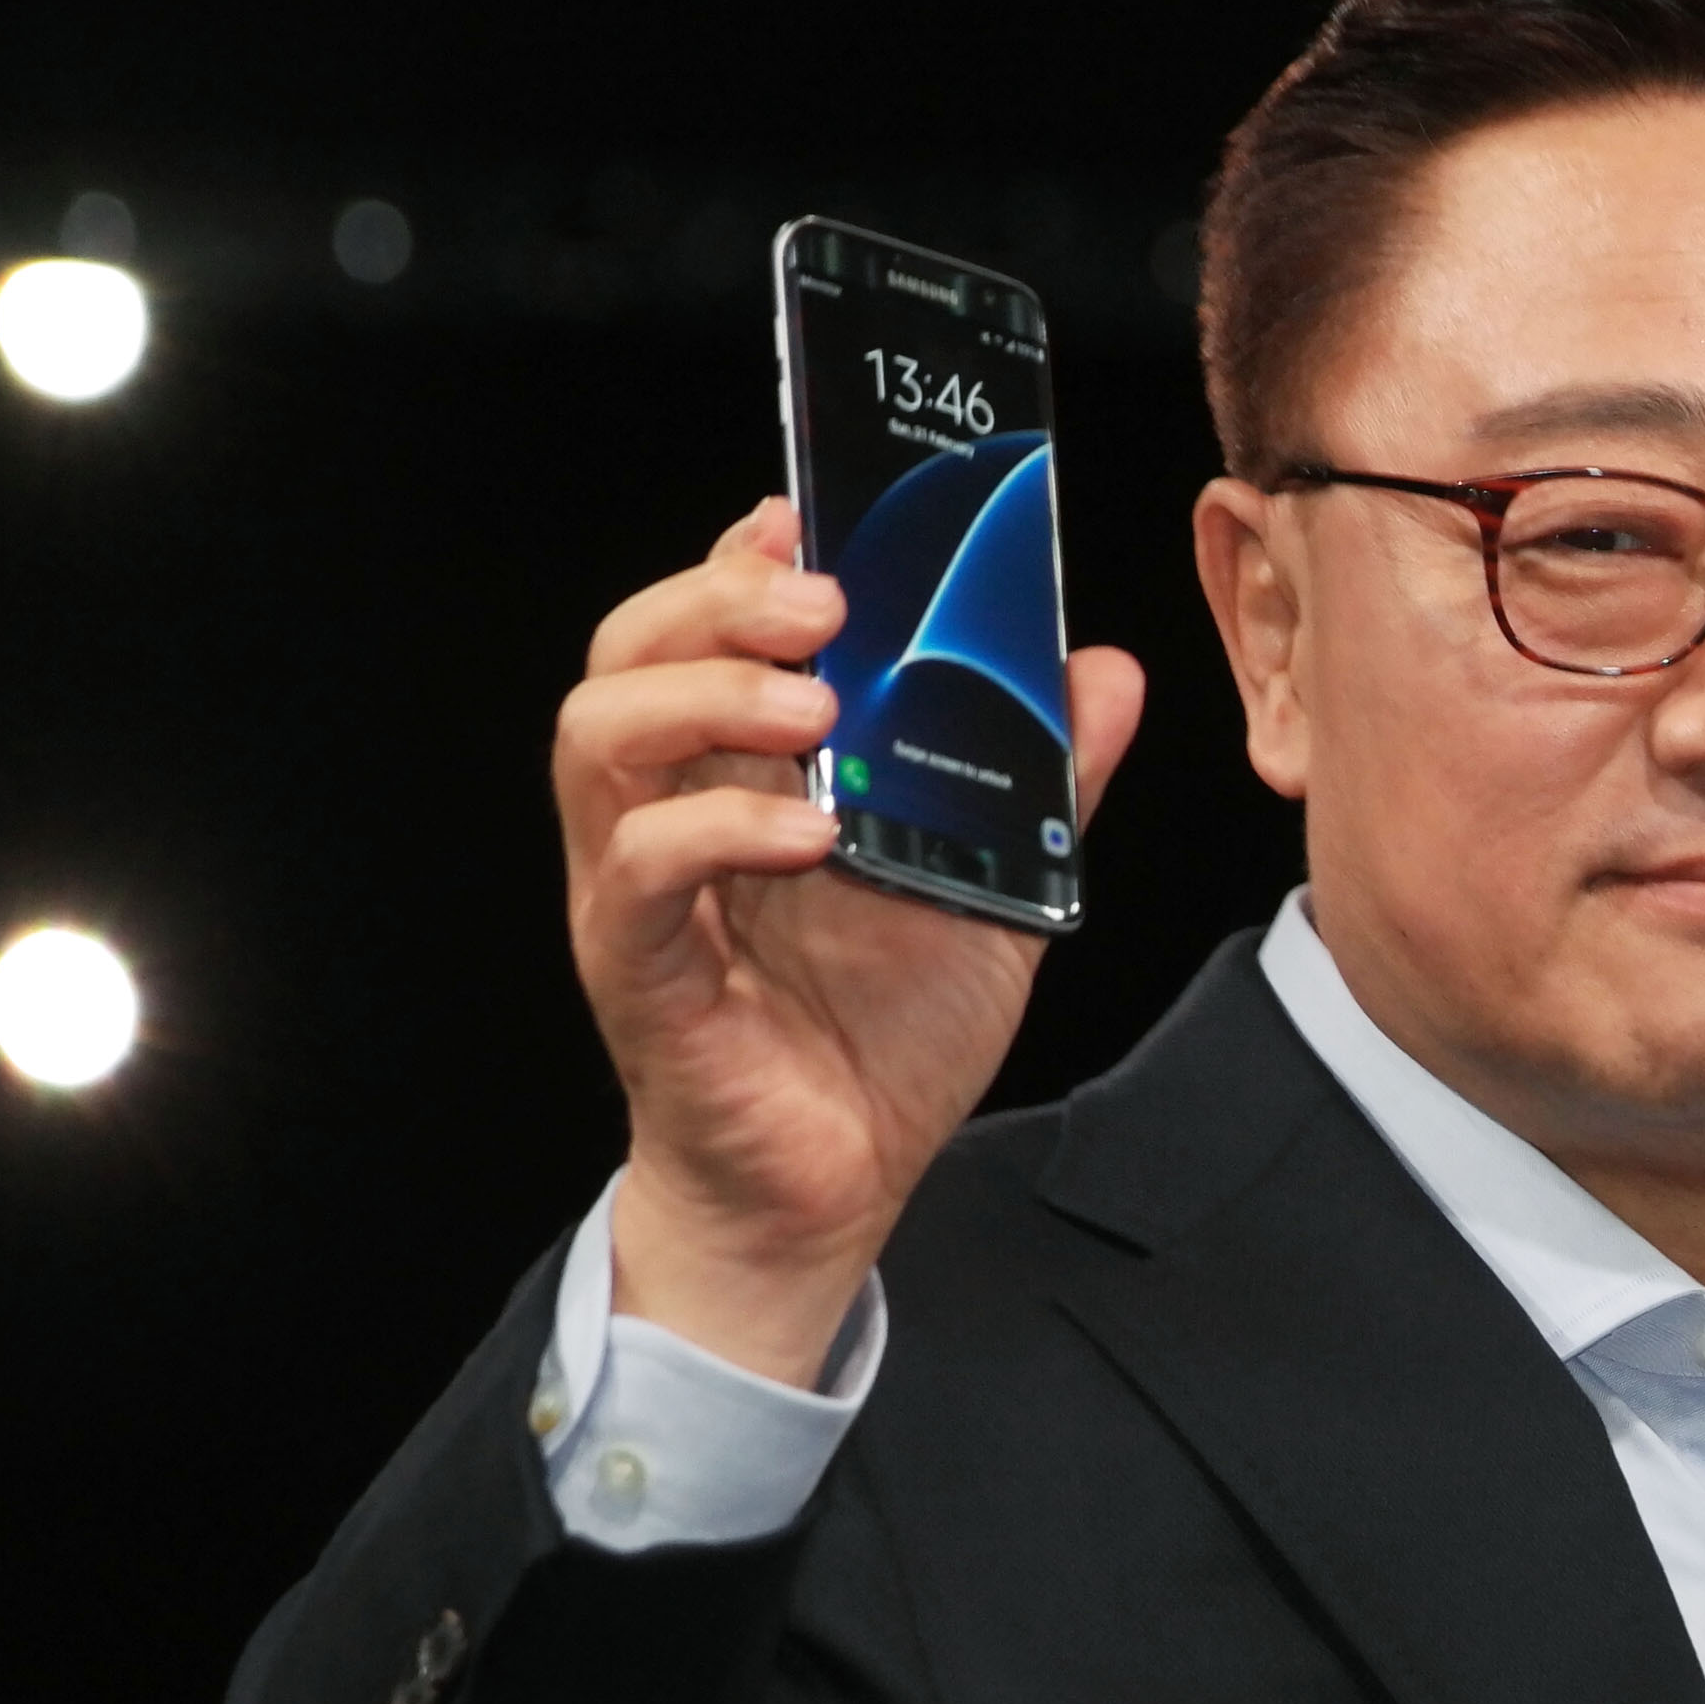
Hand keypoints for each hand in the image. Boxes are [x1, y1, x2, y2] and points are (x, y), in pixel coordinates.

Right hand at [556, 497, 1146, 1379]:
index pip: (702, 625)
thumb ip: (1042, 779)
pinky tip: (807, 828)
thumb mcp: (996, 885)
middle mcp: (670, 809)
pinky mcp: (639, 971)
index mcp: (742, 770)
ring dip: (707, 694)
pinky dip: (717, 829)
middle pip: (629, 652)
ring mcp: (638, 888)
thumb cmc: (885, 1034)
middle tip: (824, 599)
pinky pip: (639, 872)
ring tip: (814, 702)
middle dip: (716, 598)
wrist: (840, 1186)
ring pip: (600, 737)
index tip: (812, 517)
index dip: (741, 556)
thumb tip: (1104, 669)